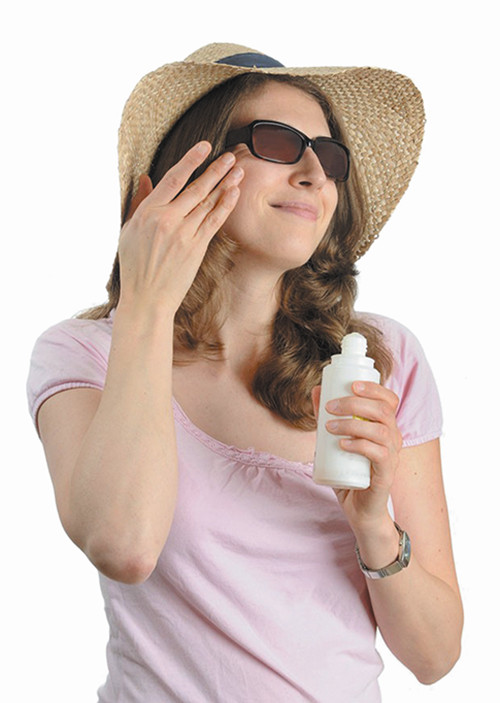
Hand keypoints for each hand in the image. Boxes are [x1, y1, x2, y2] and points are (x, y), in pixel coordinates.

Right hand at [118, 141, 243, 314]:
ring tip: (238, 169)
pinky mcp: (196, 247)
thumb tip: (146, 178)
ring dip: (225, 183)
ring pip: (208, 202)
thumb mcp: (129, 231)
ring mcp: (184, 233)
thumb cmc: (135, 265)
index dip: (191, 160)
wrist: (148, 297)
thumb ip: (140, 203)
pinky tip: (235, 192)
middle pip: (196, 187)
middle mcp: (167, 220)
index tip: (204, 146)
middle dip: (215, 169)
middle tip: (230, 155)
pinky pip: (215, 221)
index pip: (173, 178)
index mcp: (148, 212)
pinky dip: (226, 205)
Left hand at [312, 381, 401, 527]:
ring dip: (352, 424)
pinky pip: (379, 454)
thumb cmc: (349, 471)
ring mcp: (392, 456)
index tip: (351, 384)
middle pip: (383, 410)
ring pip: (381, 430)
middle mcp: (393, 438)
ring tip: (330, 427)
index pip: (389, 400)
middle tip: (330, 406)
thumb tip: (316, 390)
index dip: (374, 388)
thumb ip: (326, 416)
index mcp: (385, 426)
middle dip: (355, 403)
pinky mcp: (386, 474)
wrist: (358, 509)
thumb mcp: (334, 439)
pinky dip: (359, 445)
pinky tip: (342, 444)